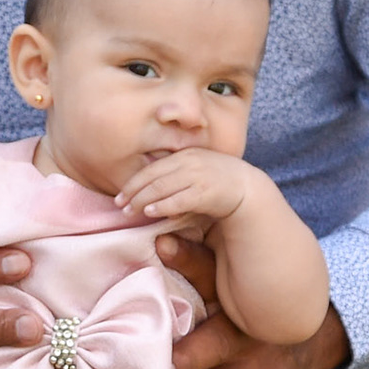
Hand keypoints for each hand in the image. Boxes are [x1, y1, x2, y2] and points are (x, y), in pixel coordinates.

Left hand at [116, 147, 252, 223]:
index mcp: (186, 155)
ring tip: (130, 211)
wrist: (248, 188)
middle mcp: (190, 162)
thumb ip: (177, 175)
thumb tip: (152, 189)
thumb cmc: (219, 182)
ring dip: (143, 199)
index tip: (121, 195)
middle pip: (153, 177)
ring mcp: (198, 176)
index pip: (152, 168)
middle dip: (134, 192)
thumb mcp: (197, 171)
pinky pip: (179, 199)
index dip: (134, 182)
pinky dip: (162, 205)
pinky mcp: (206, 192)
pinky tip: (151, 212)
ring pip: (162, 187)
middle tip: (120, 206)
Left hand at [156, 235, 349, 368]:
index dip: (185, 275)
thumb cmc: (261, 300)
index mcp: (237, 302)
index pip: (207, 283)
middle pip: (206, 354)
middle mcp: (246, 341)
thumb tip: (159, 237)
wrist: (318, 332)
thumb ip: (197, 262)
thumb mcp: (238, 278)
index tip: (154, 286)